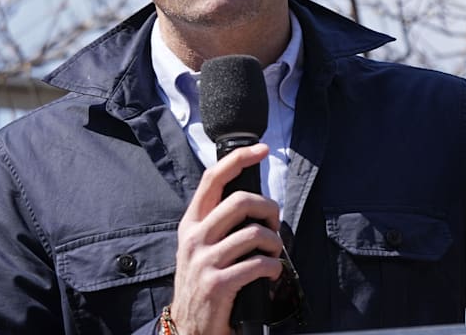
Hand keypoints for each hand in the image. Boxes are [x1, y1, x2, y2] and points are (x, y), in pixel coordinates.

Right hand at [170, 143, 283, 334]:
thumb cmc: (202, 283)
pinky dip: (273, 268)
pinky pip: (258, 264)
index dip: (239, 158)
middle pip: (240, 201)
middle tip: (275, 225)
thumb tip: (254, 203)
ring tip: (274, 253)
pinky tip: (270, 273)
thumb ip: (219, 224)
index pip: (212, 179)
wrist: (190, 327)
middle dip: (269, 209)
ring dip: (274, 243)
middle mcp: (194, 238)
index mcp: (191, 224)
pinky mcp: (217, 284)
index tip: (262, 149)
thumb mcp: (200, 247)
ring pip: (254, 233)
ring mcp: (204, 261)